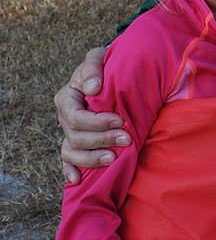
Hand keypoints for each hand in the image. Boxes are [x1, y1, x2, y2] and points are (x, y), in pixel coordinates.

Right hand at [56, 48, 130, 183]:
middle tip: (127, 139)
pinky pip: (68, 161)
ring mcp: (70, 132)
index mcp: (67, 98)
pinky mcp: (76, 143)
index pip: (76, 117)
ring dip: (92, 158)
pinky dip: (70, 171)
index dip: (97, 122)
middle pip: (76, 137)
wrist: (110, 75)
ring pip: (71, 152)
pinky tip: (78, 180)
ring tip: (113, 159)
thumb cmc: (104, 67)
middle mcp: (65, 118)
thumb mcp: (97, 59)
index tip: (120, 120)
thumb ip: (93, 68)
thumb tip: (92, 88)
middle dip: (102, 140)